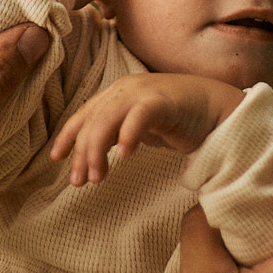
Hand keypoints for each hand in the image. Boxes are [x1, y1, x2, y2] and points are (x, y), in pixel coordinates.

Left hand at [50, 73, 243, 184]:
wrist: (217, 108)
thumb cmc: (178, 118)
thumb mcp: (139, 124)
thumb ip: (117, 131)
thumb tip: (94, 153)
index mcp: (116, 93)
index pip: (84, 113)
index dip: (68, 135)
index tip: (56, 159)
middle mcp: (125, 89)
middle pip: (92, 121)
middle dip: (82, 153)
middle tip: (79, 182)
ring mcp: (144, 92)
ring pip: (108, 119)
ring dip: (98, 150)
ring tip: (98, 177)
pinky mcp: (164, 101)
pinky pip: (139, 116)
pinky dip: (128, 134)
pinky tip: (125, 156)